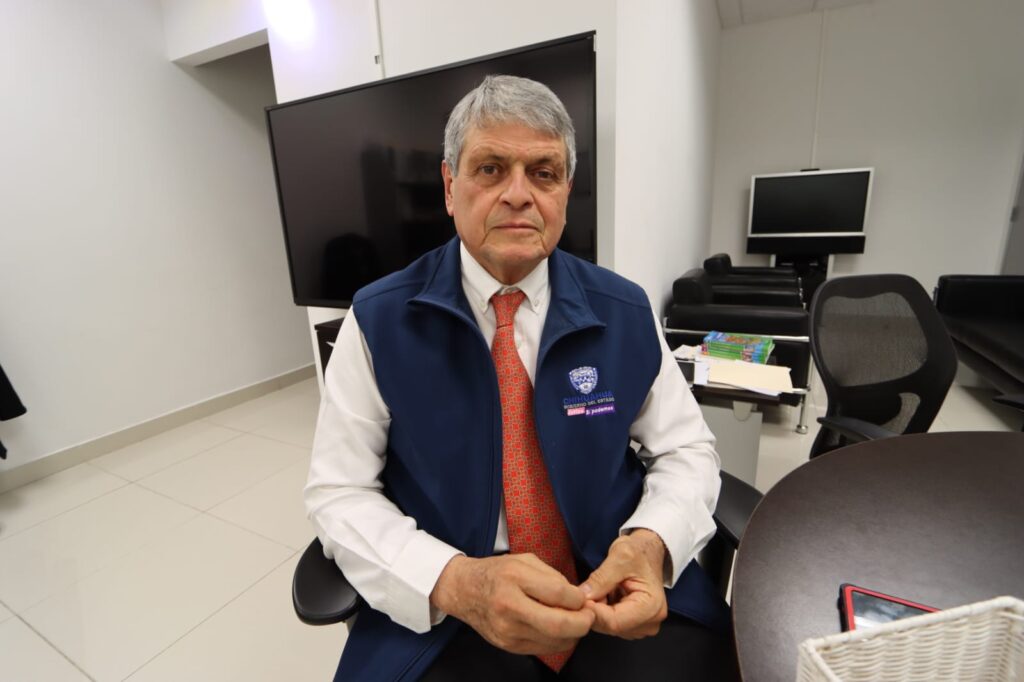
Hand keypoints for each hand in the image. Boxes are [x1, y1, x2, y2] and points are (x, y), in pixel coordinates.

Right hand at [430, 553, 594, 654]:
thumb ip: (552, 576)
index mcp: (514, 578)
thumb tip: (577, 596)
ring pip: (554, 641)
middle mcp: (509, 606)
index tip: (583, 598)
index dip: (578, 599)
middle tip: (589, 616)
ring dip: (573, 634)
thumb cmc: (497, 572)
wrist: (464, 591)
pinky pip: (543, 649)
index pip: (558, 593)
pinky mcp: (508, 646)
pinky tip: (557, 629)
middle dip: (583, 623)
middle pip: (558, 624)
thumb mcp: (524, 560)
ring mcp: (507, 630)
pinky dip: (558, 641)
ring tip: (574, 622)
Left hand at [580, 529, 668, 638]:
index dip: (592, 611)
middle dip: (594, 609)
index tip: (579, 596)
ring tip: (603, 588)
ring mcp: (643, 627)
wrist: (649, 552)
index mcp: (651, 607)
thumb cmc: (640, 552)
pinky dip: (603, 610)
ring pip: (607, 627)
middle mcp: (650, 623)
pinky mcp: (635, 626)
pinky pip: (610, 623)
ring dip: (598, 609)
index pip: (614, 622)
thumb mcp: (619, 557)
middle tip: (589, 588)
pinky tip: (606, 595)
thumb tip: (582, 597)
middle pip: (610, 627)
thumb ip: (601, 578)